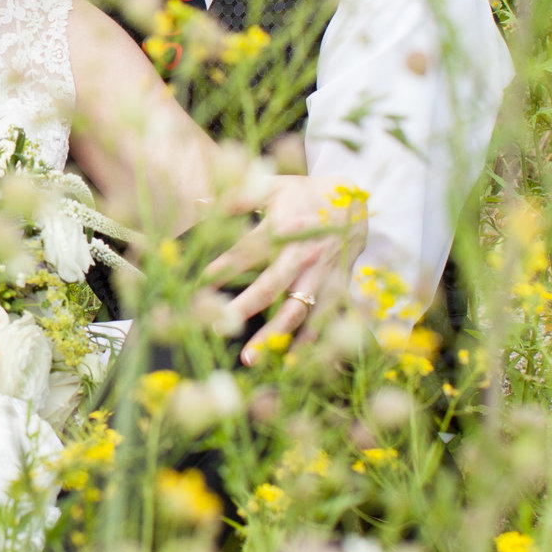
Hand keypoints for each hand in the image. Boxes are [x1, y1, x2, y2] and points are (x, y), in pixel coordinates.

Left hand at [203, 175, 365, 353]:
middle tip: (218, 326)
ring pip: (298, 312)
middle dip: (244, 308)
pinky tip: (290, 366)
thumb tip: (197, 206)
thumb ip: (235, 198)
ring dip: (274, 337)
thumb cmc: (303, 195)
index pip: (248, 250)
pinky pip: (323, 324)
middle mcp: (304, 255)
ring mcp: (322, 277)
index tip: (199, 283)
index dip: (223, 267)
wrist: (353, 205)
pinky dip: (309, 346)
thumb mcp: (272, 186)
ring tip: (250, 359)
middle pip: (272, 286)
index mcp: (286, 226)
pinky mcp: (336, 292)